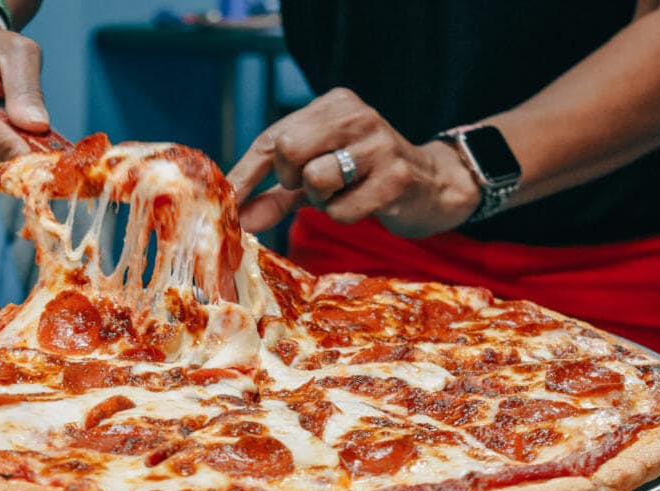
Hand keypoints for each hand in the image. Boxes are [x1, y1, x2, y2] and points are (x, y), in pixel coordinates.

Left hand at [227, 88, 480, 237]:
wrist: (433, 186)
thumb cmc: (366, 177)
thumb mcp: (317, 178)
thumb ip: (275, 195)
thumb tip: (236, 218)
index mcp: (333, 104)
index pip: (273, 137)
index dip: (246, 174)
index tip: (226, 203)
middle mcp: (355, 114)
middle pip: (288, 150)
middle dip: (291, 180)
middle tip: (311, 187)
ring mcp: (378, 144)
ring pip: (315, 180)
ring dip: (321, 200)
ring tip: (344, 193)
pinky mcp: (396, 177)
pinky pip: (341, 210)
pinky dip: (344, 216)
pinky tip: (365, 203)